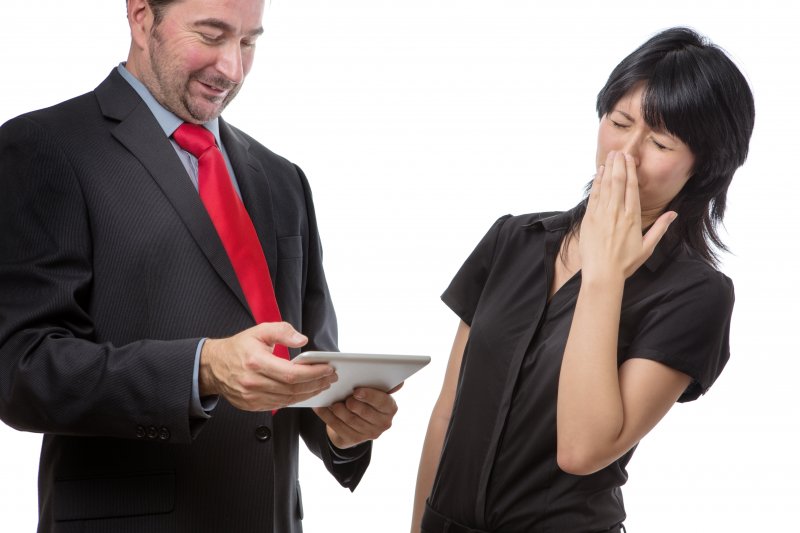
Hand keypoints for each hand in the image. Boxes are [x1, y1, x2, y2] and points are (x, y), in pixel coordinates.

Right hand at [199, 322, 336, 410]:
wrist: (212, 366)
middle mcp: (253, 382)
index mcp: (255, 362)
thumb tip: (302, 340)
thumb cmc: (238, 348)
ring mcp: (251, 397)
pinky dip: (296, 399)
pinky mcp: (252, 405)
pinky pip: (279, 405)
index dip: (313, 373)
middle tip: (330, 377)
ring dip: (309, 393)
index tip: (327, 368)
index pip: (291, 373)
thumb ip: (282, 331)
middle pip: (292, 388)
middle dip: (316, 383)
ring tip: (322, 384)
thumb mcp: (259, 331)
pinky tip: (306, 391)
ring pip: (288, 399)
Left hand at [313, 384, 400, 448]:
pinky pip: (336, 426)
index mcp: (390, 408)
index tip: (357, 391)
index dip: (369, 396)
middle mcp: (382, 423)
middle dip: (352, 404)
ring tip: (331, 402)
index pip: (382, 402)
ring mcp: (367, 434)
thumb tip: (401, 383)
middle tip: (345, 397)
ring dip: (338, 410)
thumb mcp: (376, 391)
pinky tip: (320, 407)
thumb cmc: (366, 399)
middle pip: (364, 412)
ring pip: (349, 420)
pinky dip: (327, 415)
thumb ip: (384, 385)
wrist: (355, 421)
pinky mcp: (352, 440)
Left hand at [580, 151, 676, 279]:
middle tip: (619, 152)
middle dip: (618, 165)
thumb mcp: (648, 247)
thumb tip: (674, 214)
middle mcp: (617, 213)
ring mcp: (601, 215)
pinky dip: (596, 183)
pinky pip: (594, 196)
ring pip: (605, 186)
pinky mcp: (589, 219)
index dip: (630, 171)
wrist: (602, 275)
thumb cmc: (625, 264)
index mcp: (632, 218)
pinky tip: (598, 173)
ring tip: (610, 157)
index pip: (632, 188)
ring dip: (607, 170)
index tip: (630, 159)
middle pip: (618, 182)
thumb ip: (660, 228)